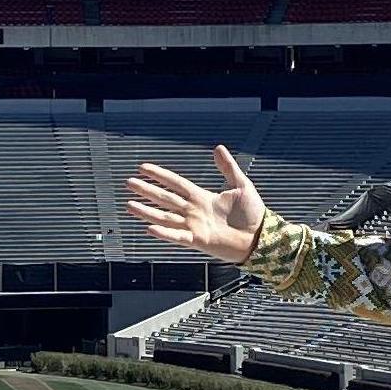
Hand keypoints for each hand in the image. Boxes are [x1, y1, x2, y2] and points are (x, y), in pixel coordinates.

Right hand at [123, 147, 266, 264]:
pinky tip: (149, 227)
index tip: (143, 168)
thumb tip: (218, 148)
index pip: (176, 183)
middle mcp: (194, 211)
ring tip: (129, 205)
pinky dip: (164, 233)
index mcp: (202, 197)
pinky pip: (177, 236)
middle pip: (165, 198)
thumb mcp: (241, 185)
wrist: (261, 237)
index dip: (160, 175)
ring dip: (147, 211)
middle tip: (129, 182)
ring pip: (165, 216)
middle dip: (147, 190)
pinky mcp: (198, 240)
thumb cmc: (253, 214)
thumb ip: (228, 167)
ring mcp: (194, 226)